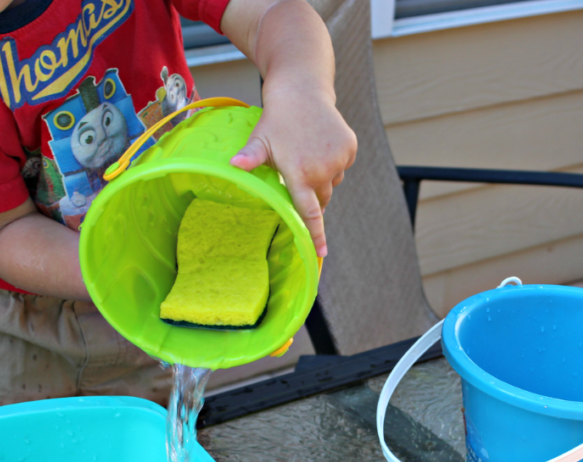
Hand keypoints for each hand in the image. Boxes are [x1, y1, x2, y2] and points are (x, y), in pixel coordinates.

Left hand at [230, 89, 356, 256]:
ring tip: (307, 153)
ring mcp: (339, 159)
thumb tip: (232, 167)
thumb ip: (250, 159)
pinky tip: (319, 144)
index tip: (322, 254)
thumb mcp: (260, 139)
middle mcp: (323, 170)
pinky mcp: (350, 148)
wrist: (303, 87)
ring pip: (332, 182)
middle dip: (311, 195)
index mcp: (299, 173)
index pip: (310, 213)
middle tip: (298, 175)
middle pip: (321, 199)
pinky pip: (342, 166)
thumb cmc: (277, 117)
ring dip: (322, 177)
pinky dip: (333, 161)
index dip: (316, 235)